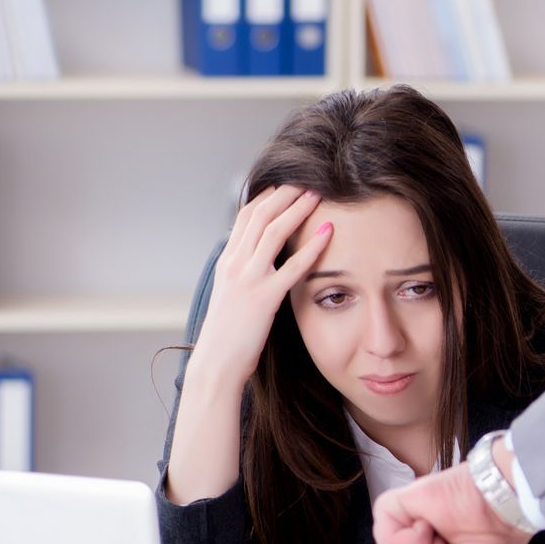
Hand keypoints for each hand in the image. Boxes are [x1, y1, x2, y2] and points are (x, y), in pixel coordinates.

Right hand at [189, 186, 332, 389]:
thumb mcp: (230, 295)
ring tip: (318, 194)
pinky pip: (293, 266)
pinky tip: (329, 232)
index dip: (267, 197)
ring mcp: (248, 278)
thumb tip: (257, 260)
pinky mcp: (264, 297)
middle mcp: (235, 263)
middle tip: (307, 179)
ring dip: (298, 209)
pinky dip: (312, 246)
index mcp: (227, 261)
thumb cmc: (227, 335)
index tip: (286, 185)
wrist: (216, 363)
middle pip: (260, 215)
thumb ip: (243, 274)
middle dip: (284, 194)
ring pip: (274, 231)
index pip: (245, 217)